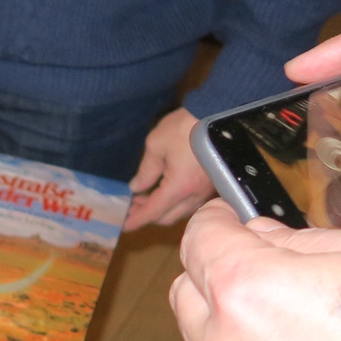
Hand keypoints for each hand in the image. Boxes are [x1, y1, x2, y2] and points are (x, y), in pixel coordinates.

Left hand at [125, 108, 214, 229]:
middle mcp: (194, 194)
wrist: (217, 114)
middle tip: (129, 206)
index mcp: (179, 187)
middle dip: (146, 214)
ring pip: (180, 211)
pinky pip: (190, 202)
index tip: (122, 226)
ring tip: (142, 197)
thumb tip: (137, 188)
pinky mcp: (211, 183)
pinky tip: (162, 190)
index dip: (136, 220)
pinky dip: (174, 201)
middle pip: (167, 216)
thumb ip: (146, 170)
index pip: (154, 212)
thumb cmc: (185, 127)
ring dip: (161, 208)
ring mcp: (205, 190)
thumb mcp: (156, 145)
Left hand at [170, 201, 340, 340]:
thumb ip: (309, 244)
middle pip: (188, 296)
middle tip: (267, 268)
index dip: (216, 224)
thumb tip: (268, 239)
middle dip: (217, 275)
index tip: (229, 221)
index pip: (199, 241)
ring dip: (234, 328)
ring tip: (299, 324)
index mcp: (248, 292)